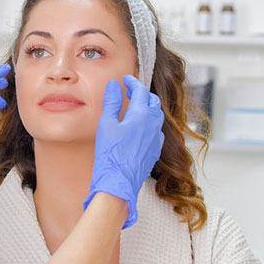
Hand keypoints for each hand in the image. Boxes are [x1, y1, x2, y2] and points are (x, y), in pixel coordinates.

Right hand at [83, 75, 164, 227]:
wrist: (118, 183)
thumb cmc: (110, 156)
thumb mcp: (106, 125)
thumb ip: (112, 102)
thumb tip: (114, 85)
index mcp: (141, 115)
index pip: (141, 91)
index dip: (133, 82)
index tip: (126, 79)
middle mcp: (153, 125)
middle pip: (153, 101)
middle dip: (142, 93)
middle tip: (131, 90)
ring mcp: (156, 139)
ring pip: (157, 116)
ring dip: (148, 107)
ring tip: (136, 107)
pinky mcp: (154, 151)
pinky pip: (157, 131)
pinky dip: (150, 123)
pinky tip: (141, 128)